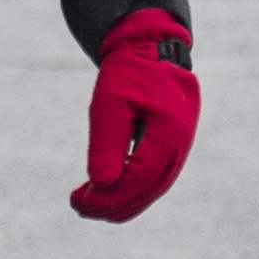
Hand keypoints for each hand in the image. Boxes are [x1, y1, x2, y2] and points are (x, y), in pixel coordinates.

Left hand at [70, 8, 199, 223]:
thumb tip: (101, 185)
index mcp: (168, 133)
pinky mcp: (174, 149)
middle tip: (77, 207)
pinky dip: (130, 191)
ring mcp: (181, 149)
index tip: (77, 203)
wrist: (153, 51)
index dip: (107, 198)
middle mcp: (181, 146)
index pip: (137, 181)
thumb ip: (107, 144)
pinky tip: (105, 192)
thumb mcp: (109, 104)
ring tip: (87, 205)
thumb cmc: (128, 74)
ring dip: (120, 203)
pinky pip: (154, 180)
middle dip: (110, 206)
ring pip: (151, 190)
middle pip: (146, 192)